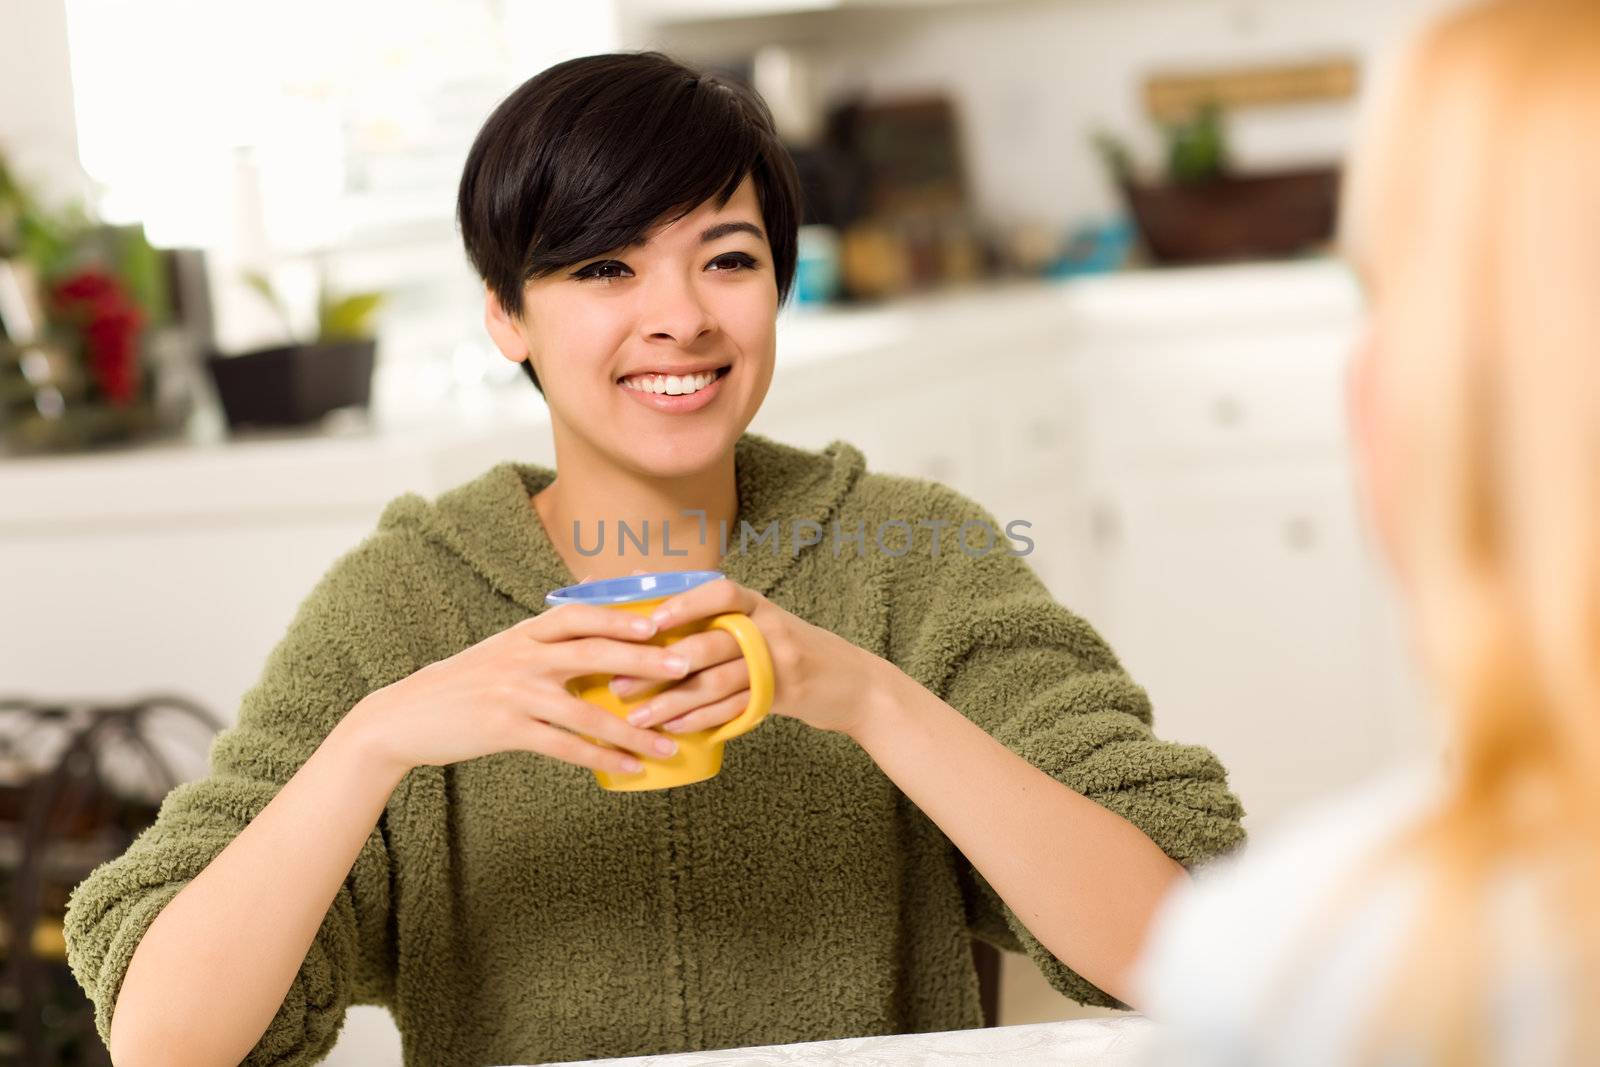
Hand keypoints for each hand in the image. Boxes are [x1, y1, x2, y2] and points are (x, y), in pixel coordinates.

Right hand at [348, 590, 691, 778]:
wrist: (404, 716)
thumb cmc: (464, 682)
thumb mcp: (502, 646)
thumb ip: (548, 631)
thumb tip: (597, 594)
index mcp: (524, 633)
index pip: (579, 615)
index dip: (621, 616)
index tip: (661, 621)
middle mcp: (522, 657)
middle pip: (593, 653)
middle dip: (643, 659)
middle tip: (685, 667)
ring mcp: (514, 693)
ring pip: (586, 709)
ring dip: (633, 729)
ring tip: (670, 742)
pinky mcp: (506, 730)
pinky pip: (565, 746)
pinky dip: (601, 759)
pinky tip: (629, 769)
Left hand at [605, 576, 891, 736]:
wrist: (855, 684)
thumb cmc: (790, 650)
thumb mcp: (760, 625)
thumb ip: (714, 615)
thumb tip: (643, 589)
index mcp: (757, 604)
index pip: (720, 592)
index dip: (685, 604)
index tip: (649, 621)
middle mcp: (769, 627)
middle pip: (711, 644)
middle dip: (659, 667)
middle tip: (619, 684)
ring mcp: (780, 662)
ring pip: (718, 683)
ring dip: (672, 703)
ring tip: (637, 719)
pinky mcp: (786, 695)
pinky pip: (736, 709)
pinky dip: (701, 720)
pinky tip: (673, 730)